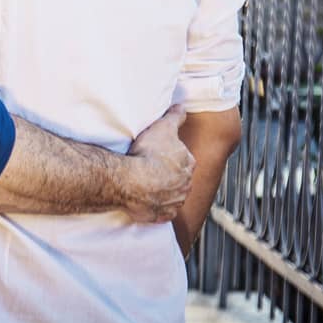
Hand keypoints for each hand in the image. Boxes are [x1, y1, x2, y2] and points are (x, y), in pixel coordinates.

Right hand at [120, 106, 193, 222]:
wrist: (134, 182)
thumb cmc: (148, 154)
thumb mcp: (162, 127)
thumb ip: (175, 117)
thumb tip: (183, 107)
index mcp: (188, 164)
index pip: (185, 159)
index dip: (173, 156)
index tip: (161, 154)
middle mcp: (186, 185)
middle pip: (180, 178)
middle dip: (170, 175)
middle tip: (153, 169)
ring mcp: (174, 202)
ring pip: (173, 196)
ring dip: (164, 192)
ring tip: (146, 184)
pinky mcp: (162, 215)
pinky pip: (162, 212)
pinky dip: (156, 207)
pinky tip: (146, 200)